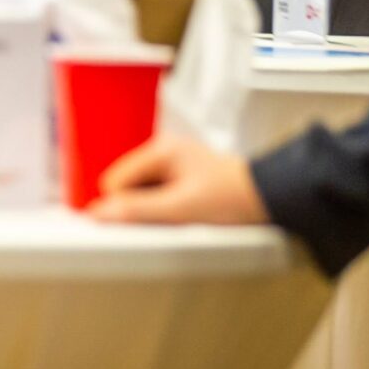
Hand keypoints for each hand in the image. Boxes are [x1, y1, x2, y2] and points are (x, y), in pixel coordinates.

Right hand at [89, 135, 269, 225]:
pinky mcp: (181, 174)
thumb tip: (97, 213)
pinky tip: (186, 212)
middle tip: (172, 218)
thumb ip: (138, 210)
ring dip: (154, 207)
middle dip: (141, 205)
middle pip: (126, 184)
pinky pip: (155, 192)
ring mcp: (172, 161)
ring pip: (140, 190)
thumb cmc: (232, 198)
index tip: (148, 220)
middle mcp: (162, 149)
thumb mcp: (181, 209)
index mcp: (159, 149)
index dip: (126, 205)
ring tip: (183, 215)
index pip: (114, 180)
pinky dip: (164, 206)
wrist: (271, 198)